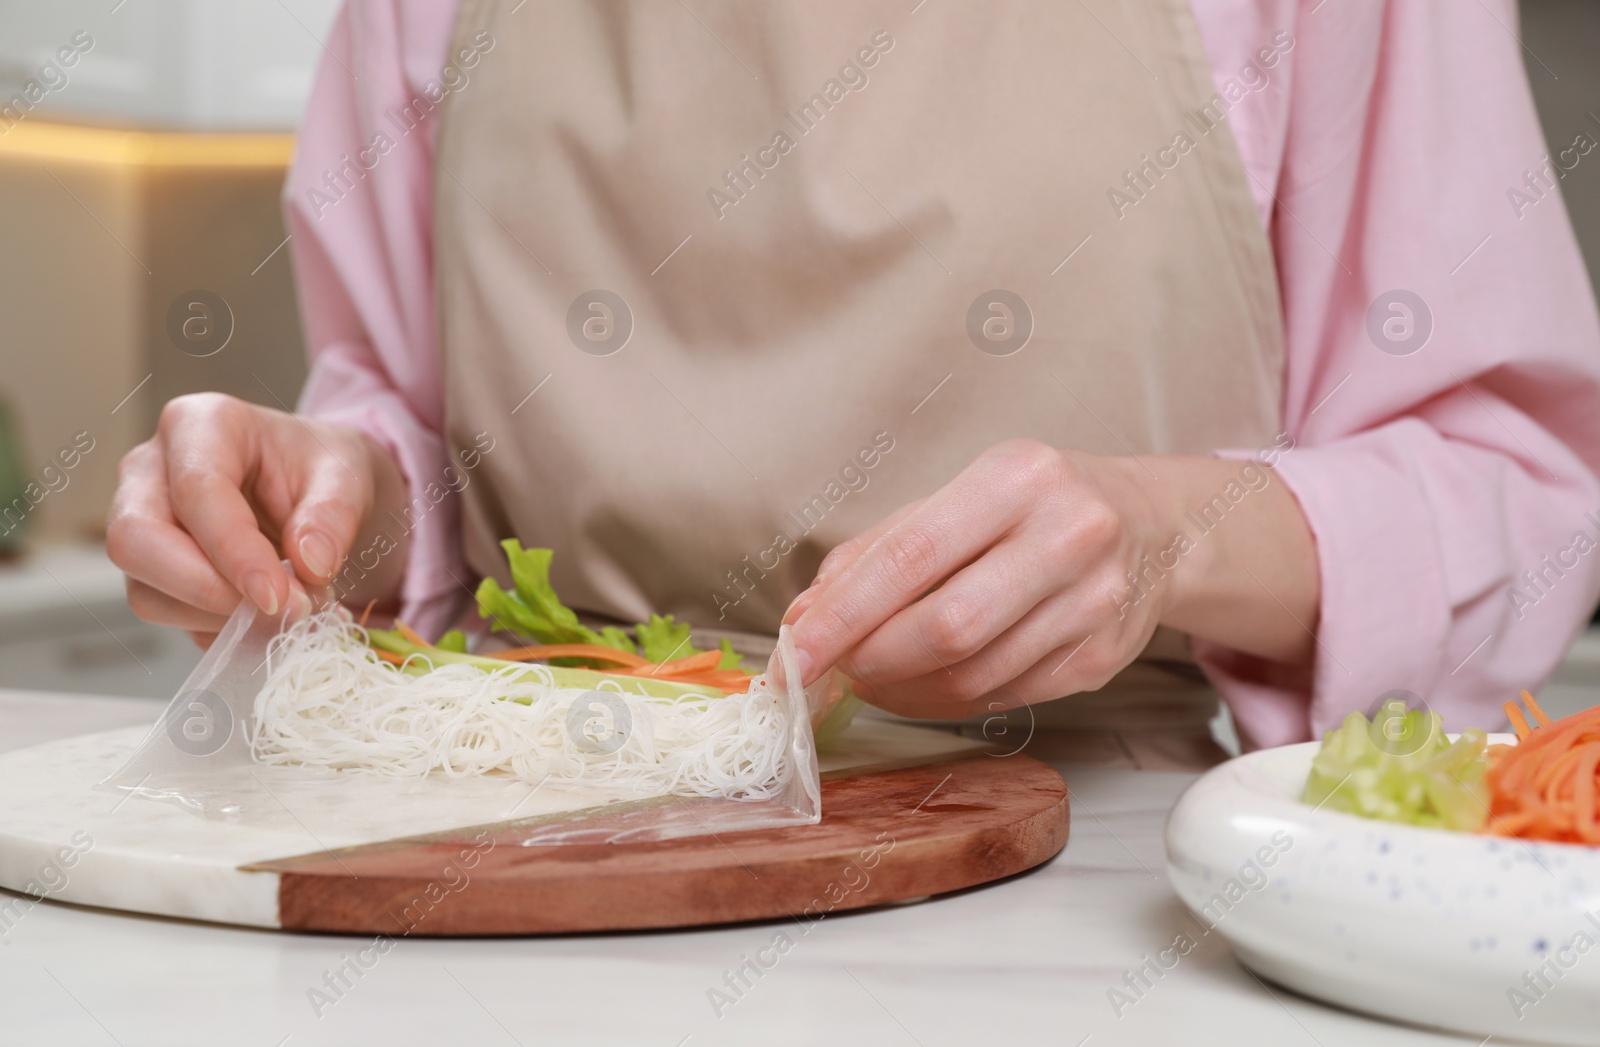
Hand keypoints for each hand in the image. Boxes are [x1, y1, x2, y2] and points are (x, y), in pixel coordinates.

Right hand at [107, 393, 408, 646]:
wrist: (318, 491)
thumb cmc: (324, 469)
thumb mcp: (349, 478)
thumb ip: (333, 516)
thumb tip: (310, 564)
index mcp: (200, 424)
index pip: (196, 490)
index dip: (234, 552)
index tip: (280, 597)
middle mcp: (150, 469)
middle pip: (135, 540)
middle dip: (206, 589)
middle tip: (280, 610)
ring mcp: (140, 521)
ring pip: (144, 589)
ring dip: (216, 616)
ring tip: (288, 609)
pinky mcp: (150, 569)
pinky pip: (165, 612)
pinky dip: (216, 629)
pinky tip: (264, 617)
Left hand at [783, 439, 1317, 718]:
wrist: (1154, 527)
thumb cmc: (1031, 508)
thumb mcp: (957, 498)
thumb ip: (877, 551)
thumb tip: (805, 617)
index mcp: (1017, 478)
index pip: (913, 556)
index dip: (843, 615)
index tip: (792, 655)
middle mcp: (1068, 535)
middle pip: (948, 627)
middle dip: (871, 660)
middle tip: (829, 671)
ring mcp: (1095, 602)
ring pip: (973, 675)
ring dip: (903, 689)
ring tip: (873, 675)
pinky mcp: (1103, 658)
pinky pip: (1003, 697)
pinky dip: (947, 699)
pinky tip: (927, 683)